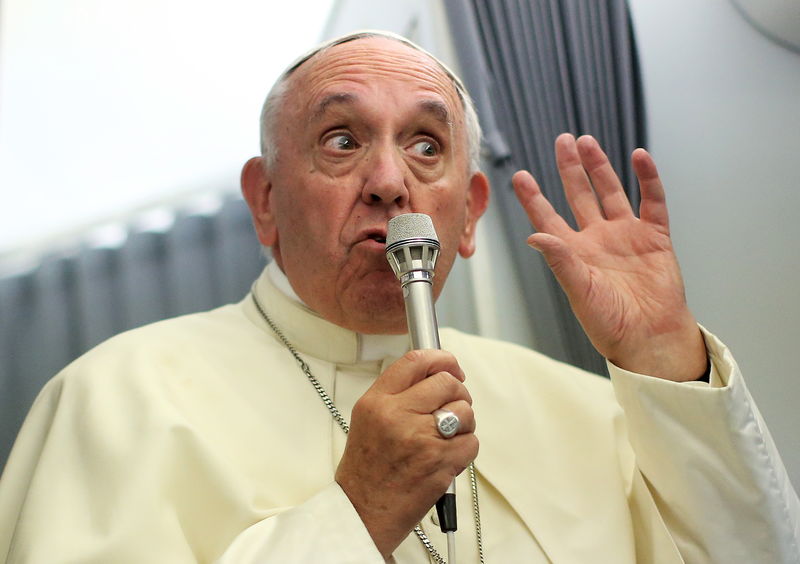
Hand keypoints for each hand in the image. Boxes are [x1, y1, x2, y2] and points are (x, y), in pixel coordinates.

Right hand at [335, 349, 477, 557]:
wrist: (362, 512)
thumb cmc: (366, 470)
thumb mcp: (368, 419)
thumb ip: (397, 394)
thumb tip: (434, 375)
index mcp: (378, 402)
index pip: (416, 361)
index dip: (441, 358)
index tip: (451, 366)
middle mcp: (398, 416)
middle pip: (447, 383)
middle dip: (457, 393)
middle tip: (452, 406)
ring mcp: (422, 439)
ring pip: (465, 411)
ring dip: (464, 423)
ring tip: (446, 437)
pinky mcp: (441, 463)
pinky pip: (472, 442)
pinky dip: (465, 449)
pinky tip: (448, 456)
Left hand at [512, 133, 706, 380]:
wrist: (651, 337)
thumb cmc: (611, 324)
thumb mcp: (580, 291)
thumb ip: (561, 262)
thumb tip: (534, 235)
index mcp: (573, 253)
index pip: (548, 218)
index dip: (534, 197)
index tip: (519, 175)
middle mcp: (597, 239)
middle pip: (579, 195)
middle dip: (570, 169)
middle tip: (562, 140)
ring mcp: (626, 235)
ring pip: (611, 192)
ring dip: (600, 167)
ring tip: (587, 142)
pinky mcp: (654, 237)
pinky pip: (652, 201)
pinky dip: (647, 179)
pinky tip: (639, 157)